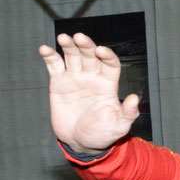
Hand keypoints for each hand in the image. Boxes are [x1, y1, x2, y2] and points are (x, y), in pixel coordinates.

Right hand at [39, 33, 140, 155]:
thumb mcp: (119, 126)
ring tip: (64, 38)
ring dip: (68, 45)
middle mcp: (92, 76)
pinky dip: (49, 56)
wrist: (80, 142)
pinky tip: (44, 49)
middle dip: (86, 45)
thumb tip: (135, 98)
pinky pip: (54, 65)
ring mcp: (75, 77)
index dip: (107, 55)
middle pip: (90, 55)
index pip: (110, 63)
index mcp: (108, 83)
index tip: (101, 51)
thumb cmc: (102, 133)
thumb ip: (128, 113)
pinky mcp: (59, 82)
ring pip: (72, 55)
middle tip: (79, 37)